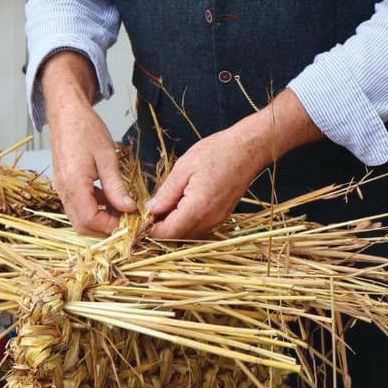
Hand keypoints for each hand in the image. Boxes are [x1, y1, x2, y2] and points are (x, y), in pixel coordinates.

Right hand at [42, 53, 136, 235]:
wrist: (65, 112)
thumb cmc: (86, 129)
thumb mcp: (107, 157)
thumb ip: (116, 187)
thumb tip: (129, 209)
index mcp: (74, 183)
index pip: (90, 220)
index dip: (111, 227)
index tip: (132, 222)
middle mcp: (64, 190)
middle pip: (83, 226)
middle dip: (106, 229)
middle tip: (129, 221)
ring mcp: (62, 188)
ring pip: (79, 218)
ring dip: (101, 220)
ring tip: (123, 210)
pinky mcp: (64, 185)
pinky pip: (78, 206)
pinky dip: (95, 209)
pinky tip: (111, 198)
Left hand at [147, 90, 322, 239]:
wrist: (248, 149)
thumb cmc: (217, 152)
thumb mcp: (184, 168)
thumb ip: (166, 193)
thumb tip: (150, 210)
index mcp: (198, 208)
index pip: (168, 233)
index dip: (150, 230)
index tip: (139, 219)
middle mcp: (210, 220)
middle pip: (178, 237)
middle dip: (160, 229)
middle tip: (148, 211)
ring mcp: (218, 220)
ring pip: (188, 234)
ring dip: (173, 226)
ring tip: (162, 206)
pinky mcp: (222, 216)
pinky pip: (199, 227)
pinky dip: (186, 221)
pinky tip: (179, 205)